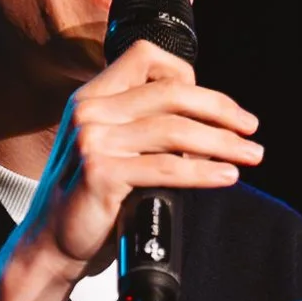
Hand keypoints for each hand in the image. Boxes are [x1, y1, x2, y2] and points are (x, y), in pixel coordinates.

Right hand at [15, 42, 263, 271]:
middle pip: (172, 92)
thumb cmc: (89, 199)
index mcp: (93, 97)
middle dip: (221, 109)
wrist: (50, 243)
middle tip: (251, 128)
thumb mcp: (111, 149)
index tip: (216, 104)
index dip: (187, 74)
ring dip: (222, 142)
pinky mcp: (101, 173)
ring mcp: (93, 140)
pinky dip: (205, 173)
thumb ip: (144, 128)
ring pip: (175, 130)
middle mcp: (90, 111)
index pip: (145, 57)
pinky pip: (167, 168)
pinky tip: (227, 177)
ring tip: (251, 154)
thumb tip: (210, 127)